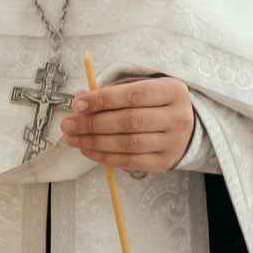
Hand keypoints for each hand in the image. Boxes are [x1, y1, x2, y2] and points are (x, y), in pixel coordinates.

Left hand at [59, 75, 193, 172]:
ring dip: (95, 141)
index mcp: (172, 92)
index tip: (78, 104)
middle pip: (129, 121)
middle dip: (93, 123)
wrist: (183, 128)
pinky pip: (130, 161)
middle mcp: (177, 117)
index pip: (133, 95)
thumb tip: (81, 100)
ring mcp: (173, 142)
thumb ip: (113, 94)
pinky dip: (105, 157)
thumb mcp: (142, 91)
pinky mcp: (163, 161)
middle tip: (69, 124)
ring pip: (128, 143)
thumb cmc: (157, 106)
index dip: (103, 100)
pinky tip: (88, 150)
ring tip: (73, 138)